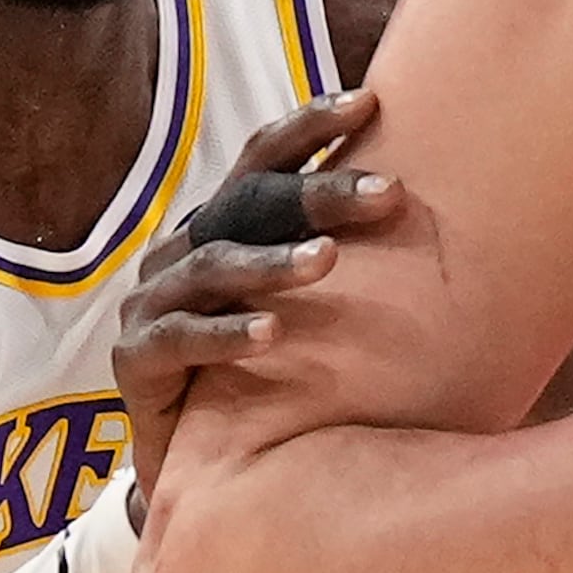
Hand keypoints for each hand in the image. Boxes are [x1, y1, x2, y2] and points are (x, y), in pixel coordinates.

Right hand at [116, 92, 407, 514]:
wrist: (199, 470)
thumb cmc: (270, 378)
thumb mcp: (308, 311)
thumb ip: (350, 263)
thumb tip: (437, 213)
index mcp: (224, 226)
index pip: (264, 159)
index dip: (309, 126)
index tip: (371, 102)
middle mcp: (185, 250)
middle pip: (249, 202)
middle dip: (318, 193)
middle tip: (389, 194)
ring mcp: (154, 302)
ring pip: (214, 265)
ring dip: (274, 262)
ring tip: (329, 261)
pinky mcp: (135, 360)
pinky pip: (180, 338)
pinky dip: (226, 334)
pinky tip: (271, 335)